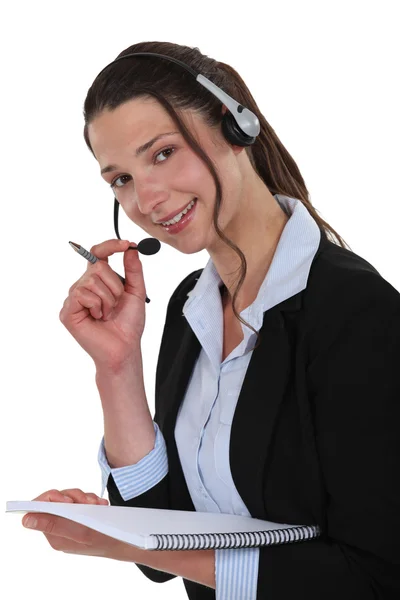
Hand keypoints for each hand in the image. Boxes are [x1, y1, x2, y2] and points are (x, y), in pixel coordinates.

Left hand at [21, 488, 134, 560]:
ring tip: (98, 505)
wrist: (129, 543)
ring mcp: (71, 522)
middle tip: (88, 502)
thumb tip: (26, 519)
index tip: (67, 500)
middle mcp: (60, 528)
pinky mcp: (81, 517)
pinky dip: (91, 500)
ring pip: (69, 498)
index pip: (39, 510)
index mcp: (55, 535)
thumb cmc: (107, 541)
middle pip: (56, 500)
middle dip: (73, 496)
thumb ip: (53, 524)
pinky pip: (80, 500)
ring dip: (85, 498)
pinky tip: (101, 506)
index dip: (50, 499)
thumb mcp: (81, 532)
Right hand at [60, 239, 146, 370]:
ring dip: (107, 299)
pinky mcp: (68, 311)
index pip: (98, 254)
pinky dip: (97, 306)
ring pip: (91, 281)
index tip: (126, 244)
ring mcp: (74, 298)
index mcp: (99, 280)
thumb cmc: (129, 324)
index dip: (110, 246)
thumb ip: (134, 270)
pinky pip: (82, 295)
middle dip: (114, 285)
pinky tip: (98, 318)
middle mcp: (84, 286)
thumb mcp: (136, 292)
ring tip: (108, 313)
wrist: (124, 347)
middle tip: (117, 303)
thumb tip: (131, 249)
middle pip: (97, 266)